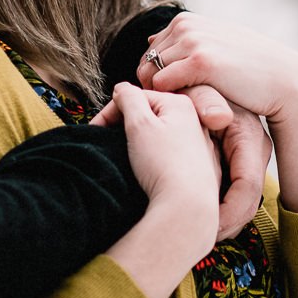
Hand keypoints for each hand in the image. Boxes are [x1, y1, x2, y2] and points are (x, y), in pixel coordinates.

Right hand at [91, 83, 218, 229]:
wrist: (189, 208)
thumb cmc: (164, 165)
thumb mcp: (139, 124)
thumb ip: (128, 99)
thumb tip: (123, 89)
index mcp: (181, 104)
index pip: (136, 97)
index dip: (111, 112)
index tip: (96, 131)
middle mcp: (196, 121)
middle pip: (150, 115)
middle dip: (126, 127)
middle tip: (109, 145)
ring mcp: (201, 145)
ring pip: (161, 136)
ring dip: (141, 143)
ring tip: (129, 161)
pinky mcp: (201, 168)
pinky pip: (172, 155)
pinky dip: (157, 159)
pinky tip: (150, 173)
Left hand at [138, 15, 297, 214]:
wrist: (283, 80)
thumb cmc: (248, 69)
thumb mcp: (214, 47)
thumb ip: (184, 43)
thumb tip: (149, 42)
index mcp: (186, 21)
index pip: (149, 53)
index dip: (155, 78)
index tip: (175, 97)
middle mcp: (186, 26)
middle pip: (144, 63)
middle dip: (154, 87)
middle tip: (178, 108)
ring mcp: (193, 41)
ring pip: (150, 74)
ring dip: (163, 95)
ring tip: (186, 109)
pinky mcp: (200, 60)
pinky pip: (163, 83)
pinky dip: (172, 99)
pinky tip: (192, 108)